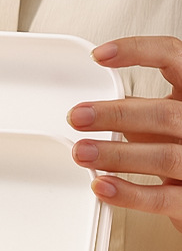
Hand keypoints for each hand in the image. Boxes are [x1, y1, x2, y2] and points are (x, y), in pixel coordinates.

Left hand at [68, 36, 181, 232]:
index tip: (100, 56)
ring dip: (116, 154)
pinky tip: (101, 185)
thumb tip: (97, 105)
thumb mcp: (164, 123)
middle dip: (115, 115)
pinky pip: (159, 198)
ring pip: (162, 156)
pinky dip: (128, 193)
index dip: (138, 52)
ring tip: (82, 152)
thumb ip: (139, 111)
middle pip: (162, 114)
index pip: (173, 57)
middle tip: (78, 117)